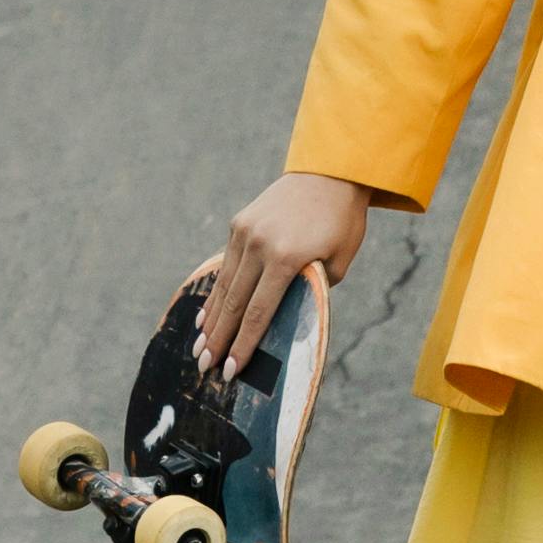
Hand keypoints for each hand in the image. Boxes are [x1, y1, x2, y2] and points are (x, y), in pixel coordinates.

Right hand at [195, 169, 375, 375]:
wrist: (330, 172)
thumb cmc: (342, 221)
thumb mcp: (338, 260)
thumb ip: (312, 289)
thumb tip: (289, 314)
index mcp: (286, 257)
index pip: (260, 313)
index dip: (243, 345)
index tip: (231, 370)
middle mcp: (259, 245)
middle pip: (234, 304)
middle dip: (220, 340)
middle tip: (205, 367)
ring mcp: (244, 233)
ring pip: (224, 286)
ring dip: (211, 321)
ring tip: (200, 348)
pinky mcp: (239, 224)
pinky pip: (225, 267)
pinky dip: (215, 293)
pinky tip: (205, 316)